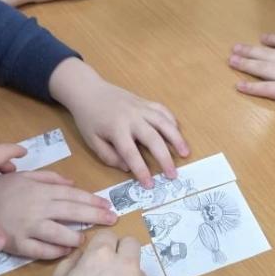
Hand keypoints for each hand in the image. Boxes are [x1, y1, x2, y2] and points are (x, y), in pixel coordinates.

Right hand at [0, 170, 116, 258]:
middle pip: (73, 213)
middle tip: (113, 221)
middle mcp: (38, 208)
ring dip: (77, 237)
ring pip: (60, 234)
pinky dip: (57, 252)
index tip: (109, 206)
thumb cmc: (0, 189)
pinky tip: (68, 252)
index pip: (74, 195)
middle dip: (96, 217)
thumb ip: (50, 178)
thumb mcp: (25, 176)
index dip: (94, 201)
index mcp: (41, 191)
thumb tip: (73, 183)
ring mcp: (28, 227)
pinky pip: (42, 251)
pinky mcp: (18, 244)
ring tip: (88, 239)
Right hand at [44, 230, 158, 275]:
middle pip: (132, 245)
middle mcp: (128, 267)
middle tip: (109, 271)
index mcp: (101, 256)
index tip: (96, 257)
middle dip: (122, 252)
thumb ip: (70, 263)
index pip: (108, 235)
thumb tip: (82, 254)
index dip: (101, 245)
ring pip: (139, 275)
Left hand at [49, 60, 189, 187]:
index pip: (131, 154)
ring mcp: (140, 108)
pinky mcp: (145, 102)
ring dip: (177, 138)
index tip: (150, 185)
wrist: (88, 90)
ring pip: (163, 123)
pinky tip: (177, 133)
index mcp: (116, 129)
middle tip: (173, 175)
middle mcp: (132, 118)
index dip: (142, 171)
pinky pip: (162, 110)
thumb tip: (127, 167)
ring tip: (186, 153)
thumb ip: (108, 156)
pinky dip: (172, 121)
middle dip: (165, 158)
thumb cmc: (89, 119)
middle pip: (153, 139)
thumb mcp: (92, 141)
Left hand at [229, 19, 274, 112]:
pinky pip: (267, 89)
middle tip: (235, 48)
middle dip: (251, 51)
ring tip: (231, 61)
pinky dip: (252, 88)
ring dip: (246, 64)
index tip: (263, 38)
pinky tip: (239, 86)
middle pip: (269, 54)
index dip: (274, 40)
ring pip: (264, 68)